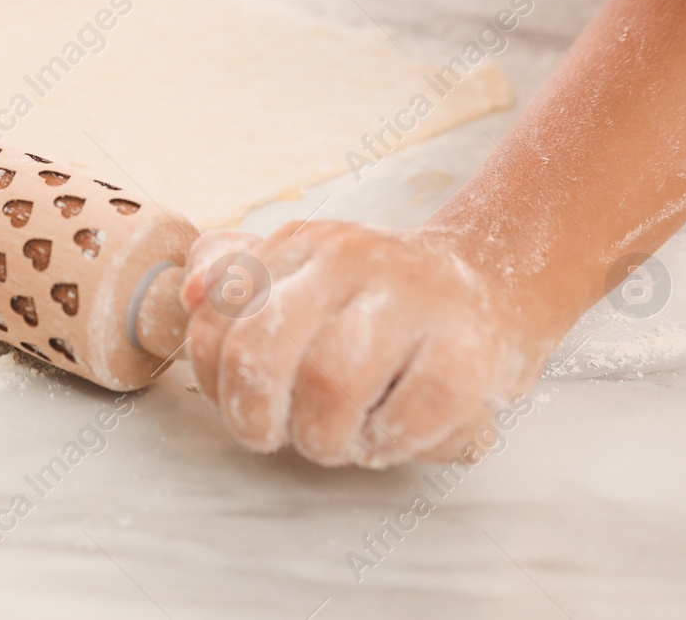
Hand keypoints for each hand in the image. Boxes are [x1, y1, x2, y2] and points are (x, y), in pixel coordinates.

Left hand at [179, 220, 539, 467]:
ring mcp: (410, 296)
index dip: (217, 385)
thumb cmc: (379, 303)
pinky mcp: (469, 344)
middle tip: (286, 436)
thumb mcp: (302, 275)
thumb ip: (234, 280)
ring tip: (345, 438)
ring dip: (326, 436)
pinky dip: (390, 442)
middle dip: (258, 417)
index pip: (215, 321)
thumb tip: (191, 293)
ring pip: (330, 382)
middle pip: (259, 351)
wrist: (495, 284)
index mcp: (299, 244)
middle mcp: (348, 258)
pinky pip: (409, 412)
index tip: (249, 405)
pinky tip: (392, 434)